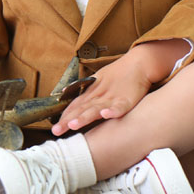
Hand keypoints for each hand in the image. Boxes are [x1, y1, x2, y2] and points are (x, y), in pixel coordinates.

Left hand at [52, 39, 190, 135]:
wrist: (138, 63)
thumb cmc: (118, 74)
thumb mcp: (97, 81)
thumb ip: (83, 91)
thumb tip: (64, 92)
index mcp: (92, 93)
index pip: (75, 106)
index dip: (64, 116)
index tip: (54, 129)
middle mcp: (99, 95)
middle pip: (81, 109)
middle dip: (68, 120)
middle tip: (56, 130)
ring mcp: (112, 97)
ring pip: (96, 108)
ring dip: (85, 116)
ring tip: (74, 124)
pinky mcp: (127, 99)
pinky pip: (119, 106)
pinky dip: (112, 110)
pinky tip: (106, 115)